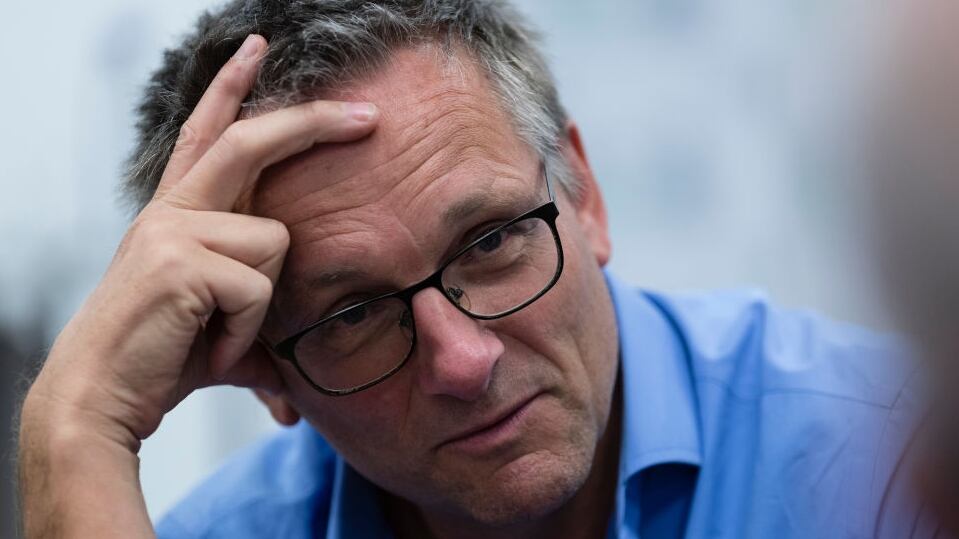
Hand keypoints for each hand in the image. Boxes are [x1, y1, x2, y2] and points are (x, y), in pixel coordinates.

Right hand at [18, 34, 377, 536]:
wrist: (98, 399)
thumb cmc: (158, 362)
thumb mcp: (219, 332)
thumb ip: (259, 336)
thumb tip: (295, 401)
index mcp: (178, 213)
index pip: (207, 134)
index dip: (231, 88)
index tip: (257, 48)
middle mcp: (173, 210)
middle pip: (251, 142)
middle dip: (314, 122)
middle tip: (372, 117)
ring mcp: (173, 230)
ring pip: (276, 242)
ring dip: (263, 305)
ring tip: (216, 335)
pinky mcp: (180, 262)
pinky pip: (258, 288)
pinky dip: (247, 332)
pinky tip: (208, 346)